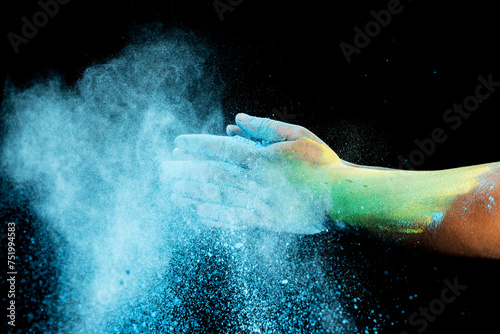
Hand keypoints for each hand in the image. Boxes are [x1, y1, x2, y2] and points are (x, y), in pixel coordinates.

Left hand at [161, 113, 343, 233]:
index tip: (178, 144)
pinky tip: (198, 214)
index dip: (196, 146)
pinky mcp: (264, 221)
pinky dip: (214, 217)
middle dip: (185, 170)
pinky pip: (233, 220)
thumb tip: (236, 119)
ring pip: (217, 198)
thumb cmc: (321, 163)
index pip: (219, 149)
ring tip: (172, 192)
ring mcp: (257, 203)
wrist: (340, 198)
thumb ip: (264, 127)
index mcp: (259, 158)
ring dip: (192, 195)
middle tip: (164, 169)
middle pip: (211, 174)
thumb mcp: (296, 135)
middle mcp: (253, 181)